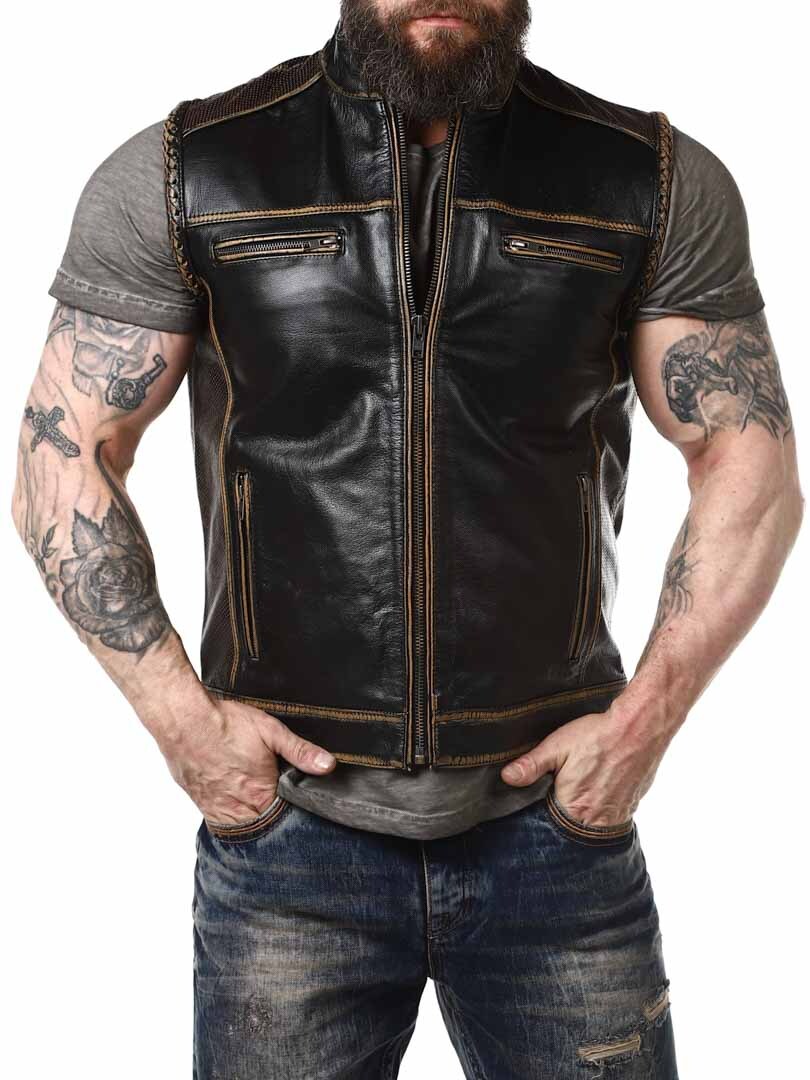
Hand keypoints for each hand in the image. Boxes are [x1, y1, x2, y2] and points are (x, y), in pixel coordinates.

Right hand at [153, 693, 335, 824]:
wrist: (183, 719)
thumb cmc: (225, 723)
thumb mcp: (270, 731)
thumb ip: (300, 751)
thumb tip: (327, 766)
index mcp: (260, 793)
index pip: (284, 816)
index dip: (291, 809)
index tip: (296, 801)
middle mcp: (238, 806)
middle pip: (262, 823)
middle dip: (272, 814)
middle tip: (276, 799)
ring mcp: (216, 807)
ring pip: (241, 824)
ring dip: (251, 816)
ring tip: (257, 801)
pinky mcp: (200, 802)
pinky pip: (219, 821)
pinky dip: (230, 815)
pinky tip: (236, 801)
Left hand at [499, 702, 672, 826]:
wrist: (640, 727)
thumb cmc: (598, 736)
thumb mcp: (557, 746)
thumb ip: (532, 765)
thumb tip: (507, 777)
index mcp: (574, 809)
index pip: (552, 823)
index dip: (545, 811)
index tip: (545, 797)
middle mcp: (597, 819)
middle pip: (573, 826)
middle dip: (566, 812)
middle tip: (565, 789)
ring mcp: (618, 815)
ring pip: (594, 822)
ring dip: (586, 811)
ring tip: (585, 786)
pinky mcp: (632, 806)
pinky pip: (612, 815)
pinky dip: (604, 805)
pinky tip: (601, 785)